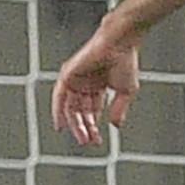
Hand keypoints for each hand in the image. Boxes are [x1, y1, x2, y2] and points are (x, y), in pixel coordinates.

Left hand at [52, 20, 142, 145]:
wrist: (119, 43)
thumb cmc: (125, 61)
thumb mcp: (126, 91)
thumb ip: (119, 108)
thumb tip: (116, 126)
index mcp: (98, 85)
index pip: (92, 111)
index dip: (94, 126)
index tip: (97, 140)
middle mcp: (85, 83)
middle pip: (80, 111)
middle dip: (84, 127)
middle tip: (87, 142)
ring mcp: (75, 79)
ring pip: (70, 107)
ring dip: (74, 124)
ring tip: (81, 137)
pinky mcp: (68, 74)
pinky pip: (59, 96)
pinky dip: (58, 111)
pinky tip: (61, 124)